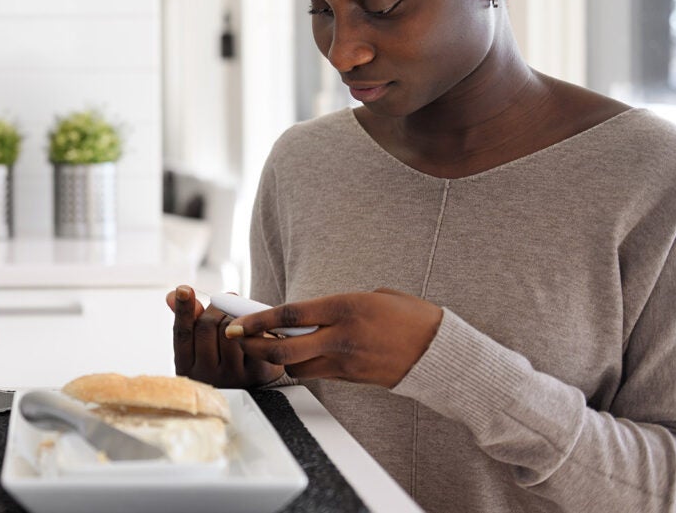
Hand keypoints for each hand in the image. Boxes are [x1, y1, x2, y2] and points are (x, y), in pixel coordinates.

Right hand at [165, 285, 284, 388]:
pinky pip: (252, 337)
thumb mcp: (200, 345)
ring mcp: (232, 376)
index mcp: (186, 367)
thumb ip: (189, 321)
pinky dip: (252, 326)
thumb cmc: (222, 358)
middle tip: (225, 300)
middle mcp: (206, 375)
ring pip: (229, 331)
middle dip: (216, 309)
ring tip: (239, 316)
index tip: (183, 289)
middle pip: (206, 327)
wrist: (256, 385)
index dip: (183, 310)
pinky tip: (253, 328)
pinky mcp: (256, 373)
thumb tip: (171, 296)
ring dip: (234, 316)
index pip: (182, 333)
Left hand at [223, 288, 441, 387]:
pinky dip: (303, 364)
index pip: (290, 314)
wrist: (440, 352)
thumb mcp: (372, 297)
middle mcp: (341, 337)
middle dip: (254, 345)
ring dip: (279, 356)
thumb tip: (310, 313)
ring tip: (270, 343)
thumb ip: (338, 306)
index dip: (257, 319)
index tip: (235, 320)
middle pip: (284, 348)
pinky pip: (316, 373)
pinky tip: (300, 353)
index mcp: (345, 308)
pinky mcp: (352, 379)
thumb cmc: (409, 315)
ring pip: (296, 364)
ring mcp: (346, 361)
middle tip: (236, 338)